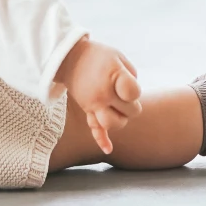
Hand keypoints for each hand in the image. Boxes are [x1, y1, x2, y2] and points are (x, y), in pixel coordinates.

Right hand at [54, 38, 141, 153]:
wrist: (69, 57)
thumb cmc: (98, 55)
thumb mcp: (118, 57)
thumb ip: (131, 76)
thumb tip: (133, 96)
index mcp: (112, 76)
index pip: (134, 93)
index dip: (135, 91)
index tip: (128, 83)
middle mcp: (102, 93)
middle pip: (130, 112)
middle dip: (132, 104)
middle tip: (124, 94)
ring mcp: (93, 104)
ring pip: (114, 124)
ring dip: (122, 119)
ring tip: (118, 108)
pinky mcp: (87, 110)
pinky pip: (94, 129)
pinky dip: (101, 140)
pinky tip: (109, 149)